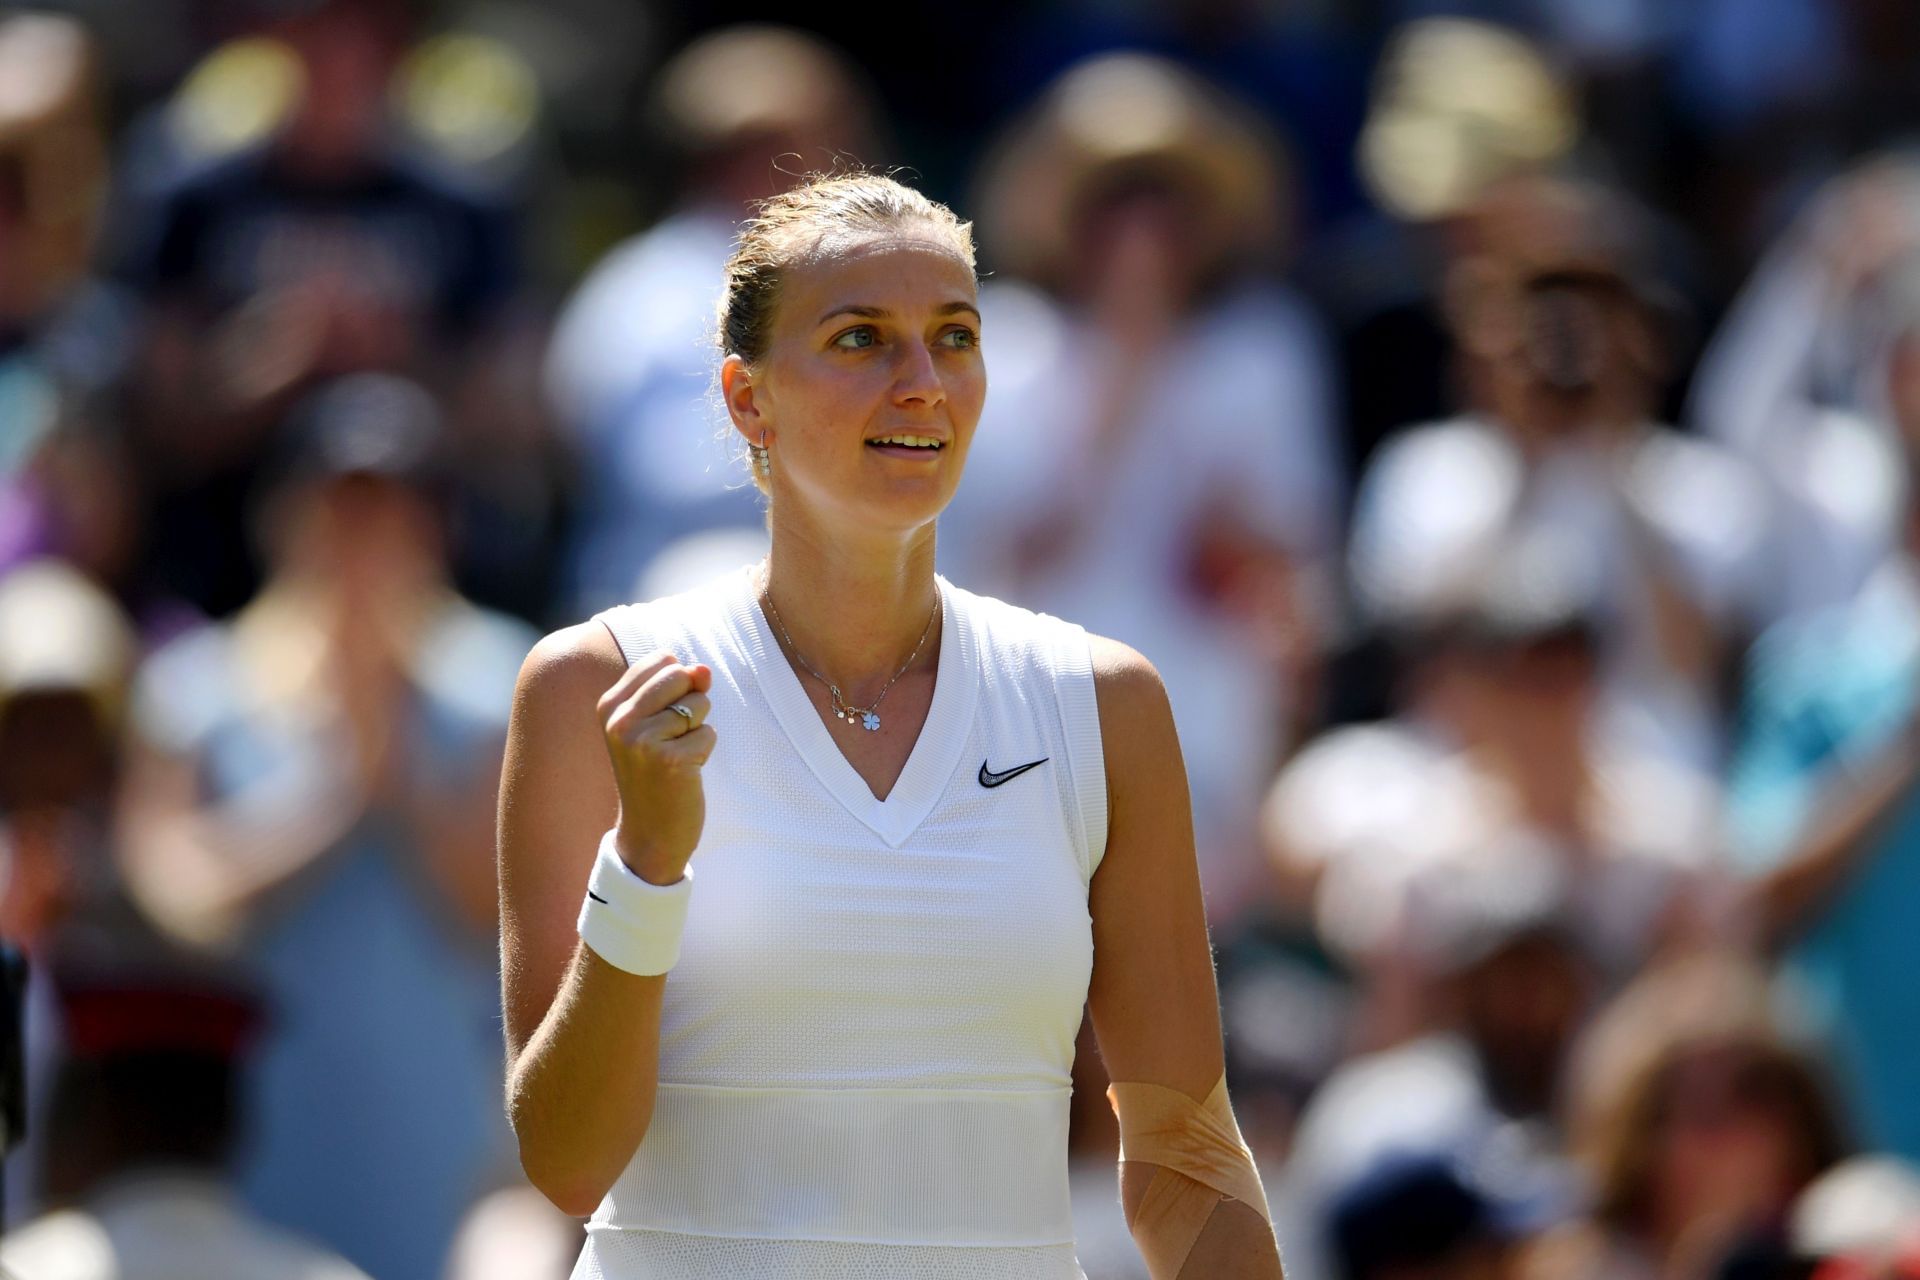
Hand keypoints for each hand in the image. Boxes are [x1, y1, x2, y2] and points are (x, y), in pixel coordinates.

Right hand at [597, 652, 715, 883]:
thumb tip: (703, 670)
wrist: (650, 833)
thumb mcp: (659, 722)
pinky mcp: (669, 760)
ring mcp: (641, 740)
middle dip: (691, 704)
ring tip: (675, 756)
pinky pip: (709, 734)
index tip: (662, 719)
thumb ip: (680, 688)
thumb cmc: (657, 772)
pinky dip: (704, 752)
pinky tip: (683, 774)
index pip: (662, 659)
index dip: (678, 685)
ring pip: (699, 704)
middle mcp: (619, 720)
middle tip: (672, 739)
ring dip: (698, 730)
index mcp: (610, 705)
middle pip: (681, 674)